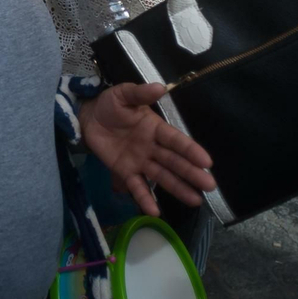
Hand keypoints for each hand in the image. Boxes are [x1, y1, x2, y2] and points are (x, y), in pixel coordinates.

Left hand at [80, 82, 214, 216]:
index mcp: (155, 128)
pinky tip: (155, 211)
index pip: (176, 140)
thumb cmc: (110, 105)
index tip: (207, 162)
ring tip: (195, 200)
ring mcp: (140, 161)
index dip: (190, 150)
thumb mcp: (123, 94)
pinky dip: (145, 199)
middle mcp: (152, 147)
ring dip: (177, 188)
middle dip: (191, 173)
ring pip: (161, 176)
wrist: (87, 117)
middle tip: (209, 186)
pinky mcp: (125, 172)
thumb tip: (160, 87)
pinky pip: (137, 187)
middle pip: (174, 161)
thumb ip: (140, 93)